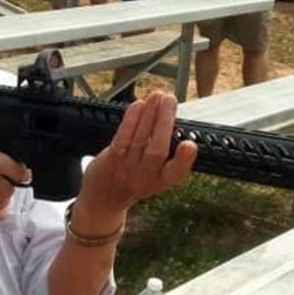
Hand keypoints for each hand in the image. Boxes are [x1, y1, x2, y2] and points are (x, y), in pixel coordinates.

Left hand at [78, 92, 197, 216]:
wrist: (103, 199)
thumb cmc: (132, 180)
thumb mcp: (154, 175)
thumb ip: (163, 150)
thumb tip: (169, 115)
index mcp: (161, 181)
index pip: (176, 173)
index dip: (185, 160)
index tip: (190, 145)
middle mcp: (145, 176)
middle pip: (157, 149)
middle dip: (165, 121)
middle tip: (171, 100)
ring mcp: (127, 168)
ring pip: (141, 138)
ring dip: (150, 114)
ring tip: (158, 95)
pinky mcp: (112, 159)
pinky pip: (123, 137)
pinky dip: (131, 120)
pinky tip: (138, 105)